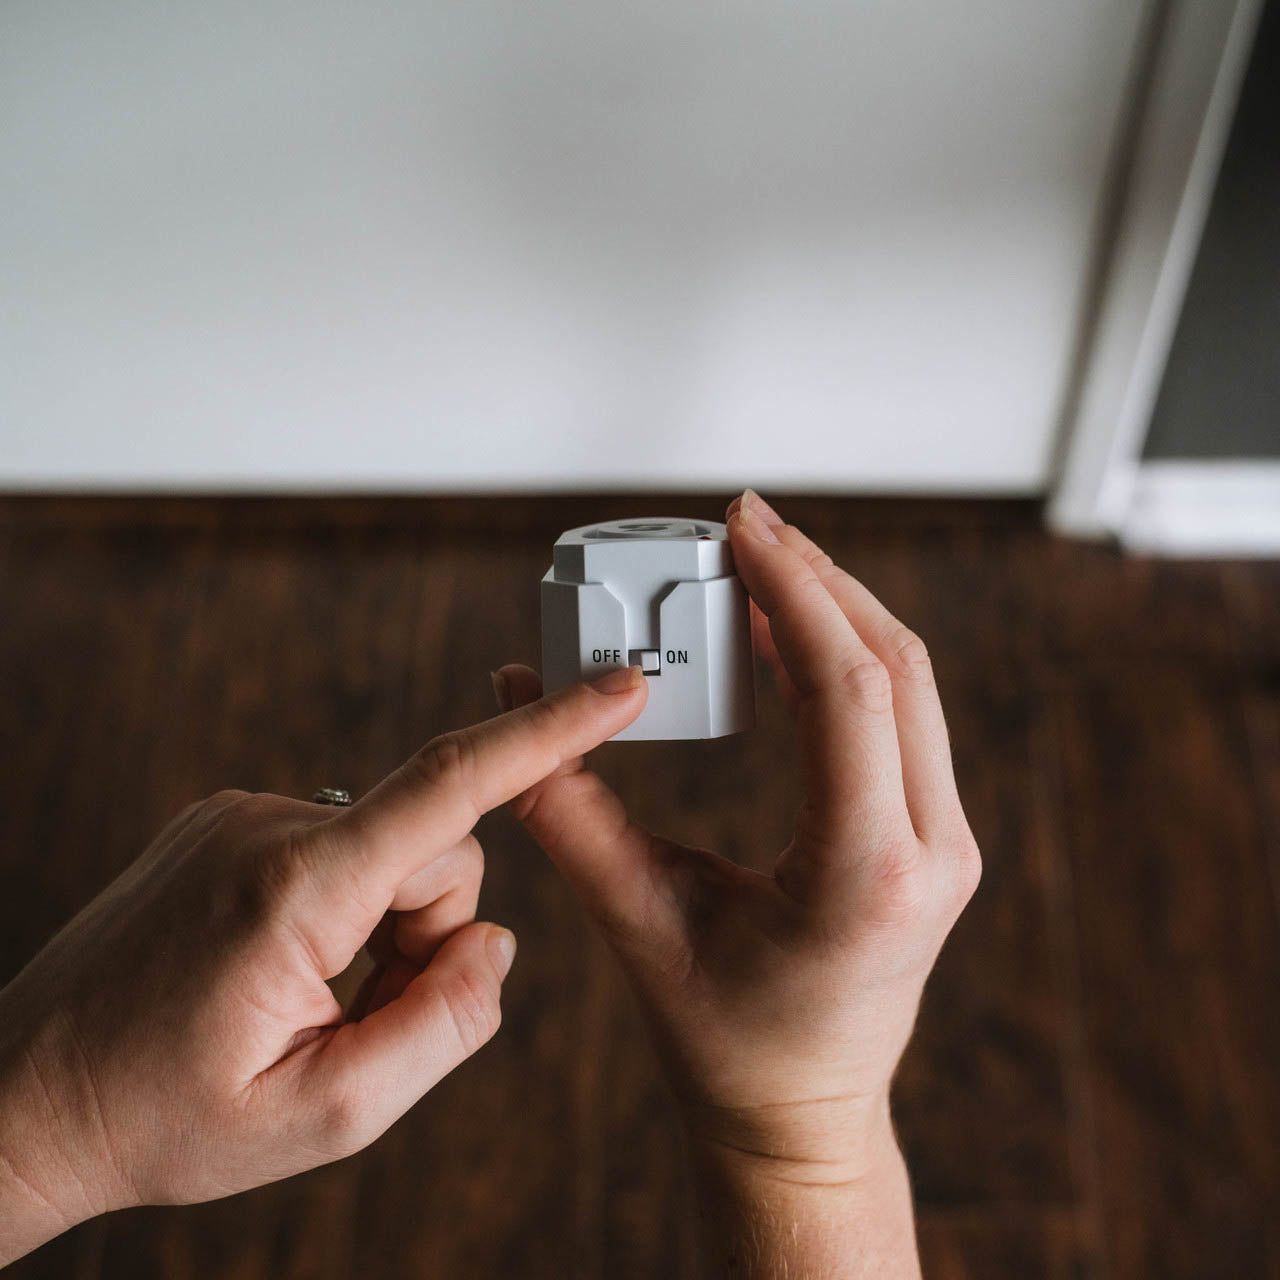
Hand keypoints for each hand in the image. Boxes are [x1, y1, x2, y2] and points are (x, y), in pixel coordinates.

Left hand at [0, 668, 646, 1262]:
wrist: (20, 1097)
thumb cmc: (164, 1119)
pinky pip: (337, 848)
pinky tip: (275, 970)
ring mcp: (241, 814)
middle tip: (358, 1013)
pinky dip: (341, 907)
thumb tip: (496, 943)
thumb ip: (444, 1025)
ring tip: (307, 1000)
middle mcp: (268, 823)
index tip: (617, 689)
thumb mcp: (326, 1115)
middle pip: (436, 849)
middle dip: (430, 932)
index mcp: (297, 890)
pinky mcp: (227, 822)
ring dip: (381, 927)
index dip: (549, 733)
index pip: (451, 785)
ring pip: (389, 851)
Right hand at [495, 491, 979, 1274]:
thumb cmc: (724, 1048)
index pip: (847, 692)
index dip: (796, 591)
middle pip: (893, 665)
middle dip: (816, 579)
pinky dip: (848, 657)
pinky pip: (903, 716)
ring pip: (908, 682)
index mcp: (864, 877)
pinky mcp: (934, 835)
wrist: (804, 1121)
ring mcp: (946, 842)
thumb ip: (571, 815)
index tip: (743, 524)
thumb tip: (514, 710)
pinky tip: (791, 632)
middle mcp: (930, 851)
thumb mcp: (640, 926)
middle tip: (742, 526)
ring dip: (836, 610)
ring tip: (760, 563)